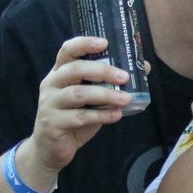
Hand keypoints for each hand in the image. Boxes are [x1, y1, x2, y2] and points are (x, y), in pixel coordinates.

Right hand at [23, 36, 131, 181]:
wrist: (50, 149)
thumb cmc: (74, 116)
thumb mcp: (93, 97)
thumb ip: (111, 83)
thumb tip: (143, 67)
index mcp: (60, 72)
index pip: (67, 50)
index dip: (84, 44)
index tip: (105, 43)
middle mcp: (51, 84)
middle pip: (75, 69)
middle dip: (102, 71)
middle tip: (124, 77)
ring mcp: (49, 103)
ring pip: (78, 94)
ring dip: (106, 95)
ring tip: (126, 98)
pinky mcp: (52, 123)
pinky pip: (79, 117)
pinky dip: (101, 115)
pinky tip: (116, 115)